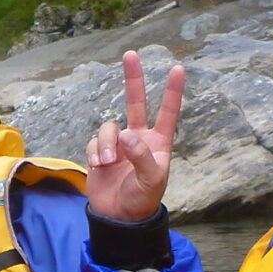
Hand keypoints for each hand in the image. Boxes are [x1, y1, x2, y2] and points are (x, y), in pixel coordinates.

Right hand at [86, 51, 185, 222]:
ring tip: (107, 162)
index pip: (168, 113)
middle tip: (131, 54)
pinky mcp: (99, 152)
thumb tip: (126, 134)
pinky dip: (95, 152)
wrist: (118, 217)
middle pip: (135, 102)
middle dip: (133, 78)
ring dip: (106, 144)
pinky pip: (94, 142)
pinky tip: (99, 166)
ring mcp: (118, 144)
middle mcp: (138, 138)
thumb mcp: (151, 180)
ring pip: (109, 128)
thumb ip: (142, 156)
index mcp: (158, 143)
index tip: (178, 69)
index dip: (172, 91)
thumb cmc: (141, 199)